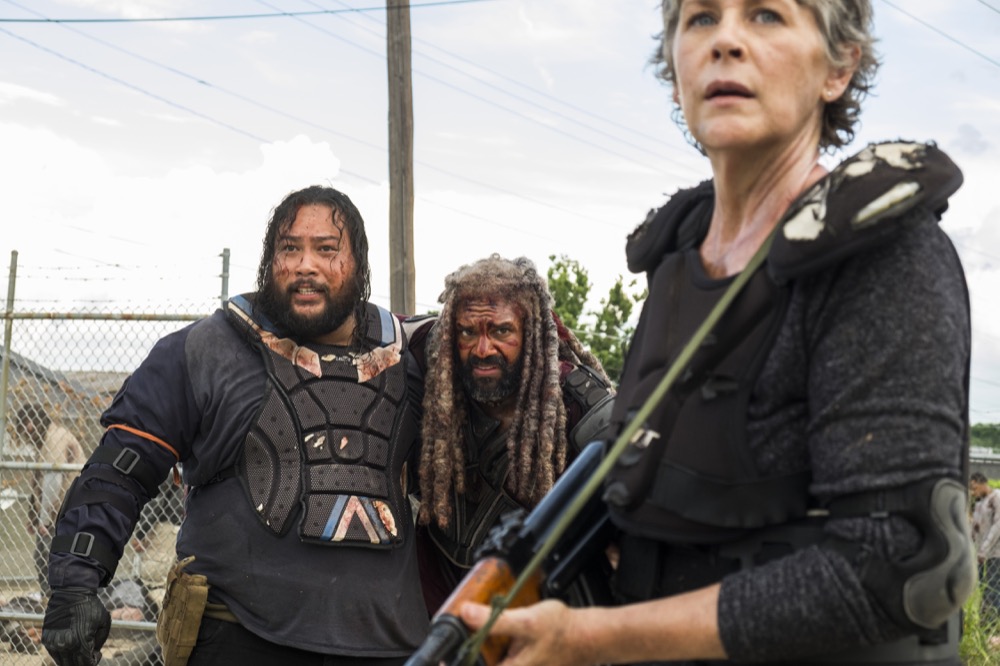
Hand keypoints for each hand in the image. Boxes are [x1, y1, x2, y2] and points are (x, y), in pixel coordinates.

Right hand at [42, 587, 110, 665]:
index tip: (97, 654)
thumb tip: (93, 652)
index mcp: (82, 642)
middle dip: (83, 662)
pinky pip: (54, 653)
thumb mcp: (104, 622)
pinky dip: (62, 654)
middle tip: (89, 654)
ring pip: (63, 661)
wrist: (72, 592)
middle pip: (74, 665)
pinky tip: (71, 647)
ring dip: (72, 659)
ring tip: (80, 650)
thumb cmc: (91, 606)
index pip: (86, 664)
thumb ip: (100, 641)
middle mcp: (66, 645)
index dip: (93, 661)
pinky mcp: (47, 638)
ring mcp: (54, 642)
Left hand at [460, 599, 588, 665]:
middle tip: (466, 625)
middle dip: (470, 646)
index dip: (453, 663)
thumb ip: (495, 621)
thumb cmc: (562, 633)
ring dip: (481, 641)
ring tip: (478, 621)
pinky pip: (499, 654)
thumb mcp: (526, 622)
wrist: (587, 636)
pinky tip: (497, 626)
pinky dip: (494, 640)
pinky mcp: (519, 661)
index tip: (443, 653)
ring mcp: (514, 665)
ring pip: (489, 657)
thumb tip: (466, 614)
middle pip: (478, 661)